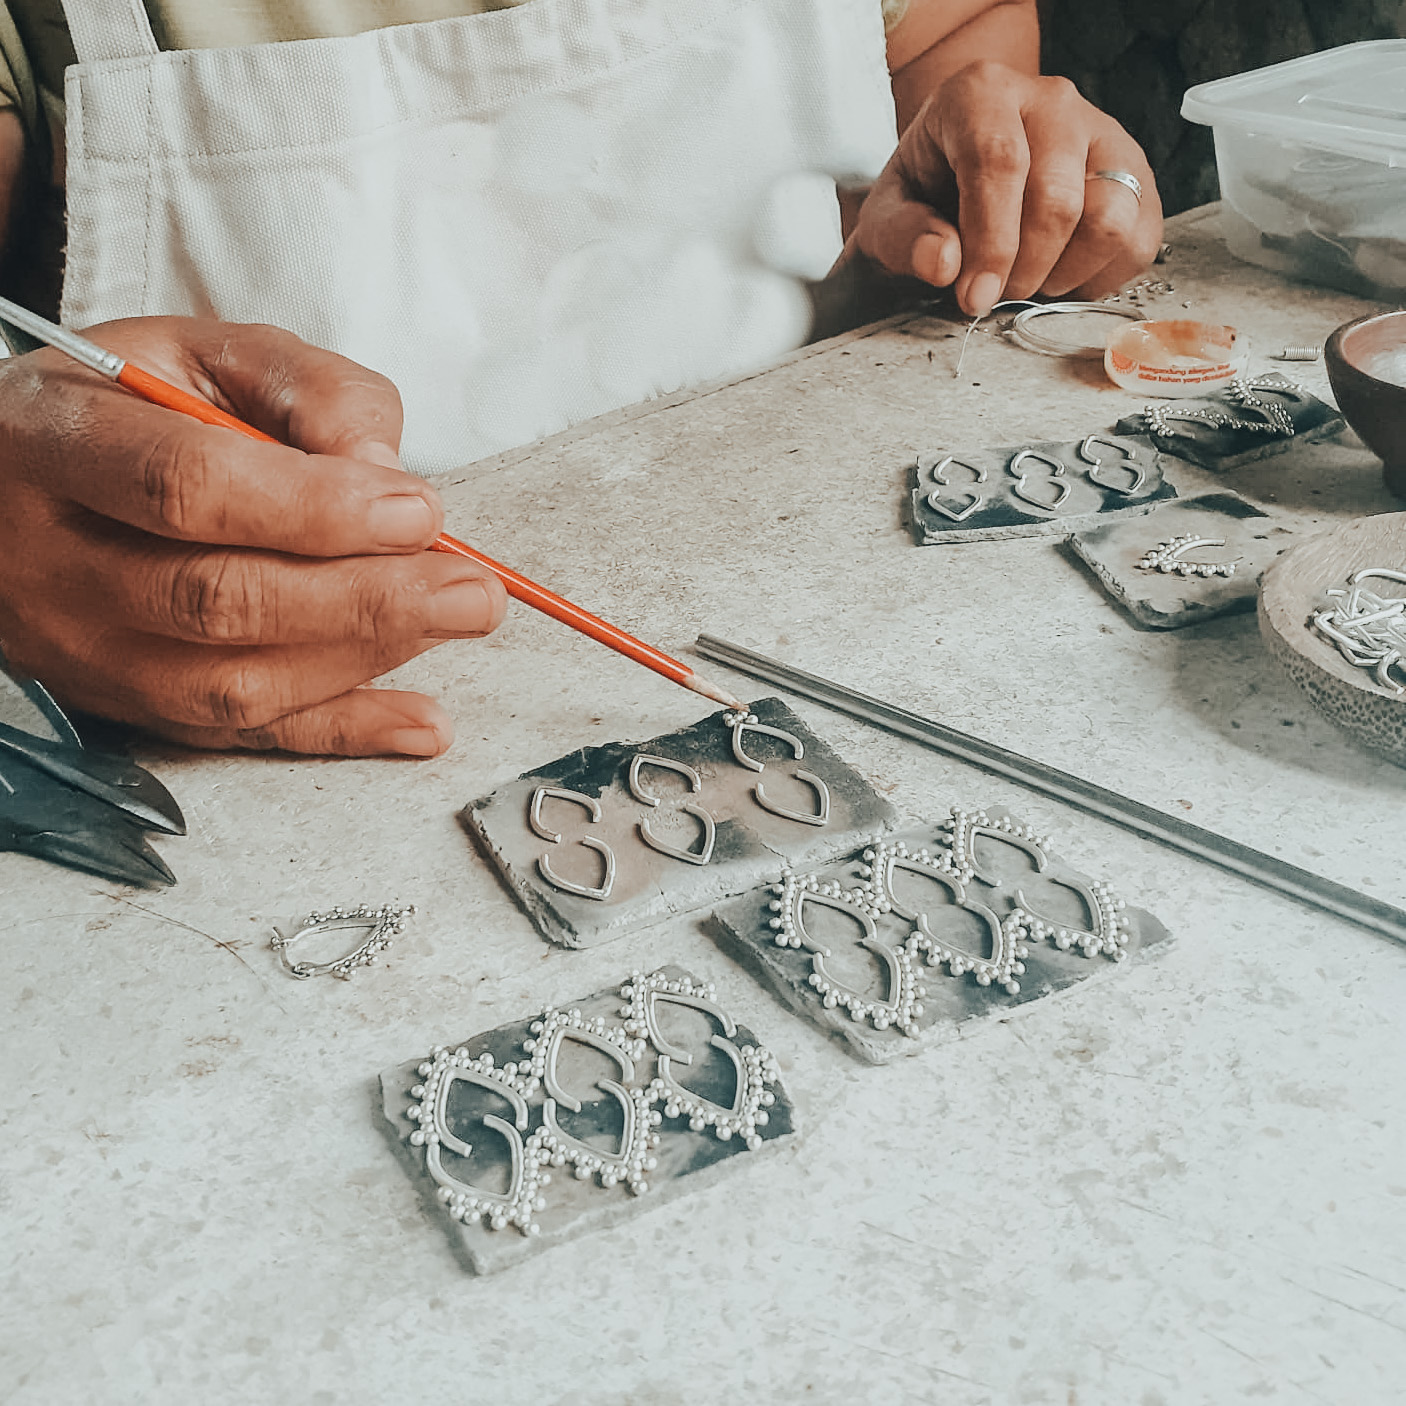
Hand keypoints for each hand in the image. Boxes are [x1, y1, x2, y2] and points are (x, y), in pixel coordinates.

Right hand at [0, 318, 505, 754]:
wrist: (6, 481)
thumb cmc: (119, 408)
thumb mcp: (201, 353)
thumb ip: (304, 390)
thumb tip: (387, 472)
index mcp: (56, 442)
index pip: (189, 487)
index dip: (315, 509)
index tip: (418, 510)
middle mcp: (51, 559)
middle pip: (216, 600)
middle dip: (364, 598)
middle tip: (469, 588)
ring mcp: (81, 647)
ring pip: (229, 683)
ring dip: (362, 657)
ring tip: (454, 620)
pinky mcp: (124, 704)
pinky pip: (237, 736)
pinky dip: (341, 732)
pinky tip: (420, 722)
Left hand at [851, 61, 1163, 314]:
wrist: (959, 183)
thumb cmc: (923, 198)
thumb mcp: (886, 219)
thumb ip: (904, 239)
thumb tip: (944, 264)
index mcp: (981, 94)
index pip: (999, 161)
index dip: (990, 242)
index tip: (974, 298)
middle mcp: (1051, 101)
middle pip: (1057, 199)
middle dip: (1024, 269)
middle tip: (994, 296)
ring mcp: (1102, 133)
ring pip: (1110, 217)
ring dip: (1066, 274)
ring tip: (1028, 283)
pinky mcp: (1134, 174)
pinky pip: (1137, 239)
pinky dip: (1098, 279)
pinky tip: (1060, 279)